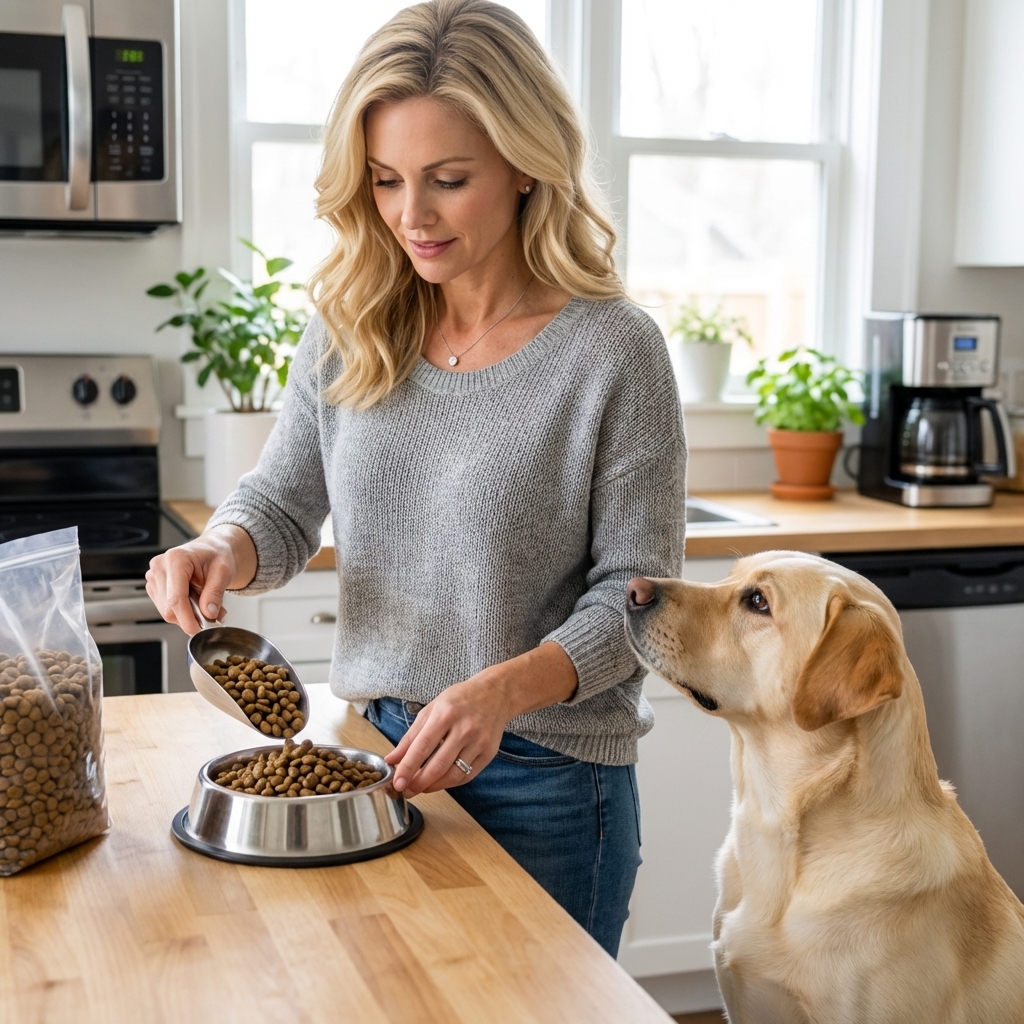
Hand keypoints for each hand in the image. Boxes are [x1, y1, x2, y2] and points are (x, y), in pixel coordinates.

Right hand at [145, 525, 256, 634]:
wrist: (211, 549)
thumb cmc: (216, 555)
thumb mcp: (224, 571)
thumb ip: (215, 593)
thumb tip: (209, 613)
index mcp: (176, 559)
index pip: (176, 598)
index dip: (186, 619)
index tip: (197, 631)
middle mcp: (159, 567)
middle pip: (169, 608)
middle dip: (191, 617)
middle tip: (212, 614)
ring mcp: (153, 577)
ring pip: (166, 611)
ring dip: (187, 615)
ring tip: (205, 602)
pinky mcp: (154, 586)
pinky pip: (165, 608)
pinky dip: (182, 610)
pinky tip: (193, 599)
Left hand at [384, 641, 577, 795]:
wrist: (496, 693)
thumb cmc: (460, 699)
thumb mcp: (432, 709)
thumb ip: (411, 736)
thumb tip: (392, 759)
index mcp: (446, 714)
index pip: (422, 746)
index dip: (408, 767)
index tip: (397, 782)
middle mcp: (464, 728)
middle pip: (438, 765)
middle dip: (419, 782)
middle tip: (406, 791)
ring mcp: (479, 742)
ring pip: (453, 774)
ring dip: (434, 786)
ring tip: (420, 788)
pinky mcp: (489, 753)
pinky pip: (467, 775)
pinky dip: (450, 783)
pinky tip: (439, 782)